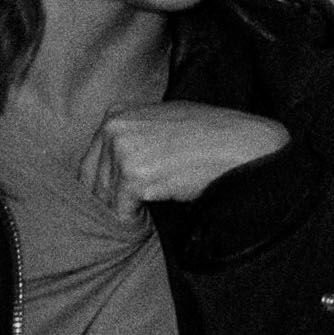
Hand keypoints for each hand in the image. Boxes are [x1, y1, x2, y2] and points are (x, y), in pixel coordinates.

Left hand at [97, 104, 292, 205]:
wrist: (241, 146)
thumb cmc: (213, 134)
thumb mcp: (166, 118)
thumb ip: (136, 133)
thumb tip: (116, 164)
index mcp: (117, 114)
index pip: (91, 160)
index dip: (105, 183)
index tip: (120, 197)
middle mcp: (114, 130)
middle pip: (94, 180)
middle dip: (112, 198)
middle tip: (136, 209)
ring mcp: (123, 153)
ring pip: (106, 198)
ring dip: (125, 210)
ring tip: (147, 212)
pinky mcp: (135, 178)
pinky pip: (122, 211)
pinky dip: (135, 220)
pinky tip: (152, 216)